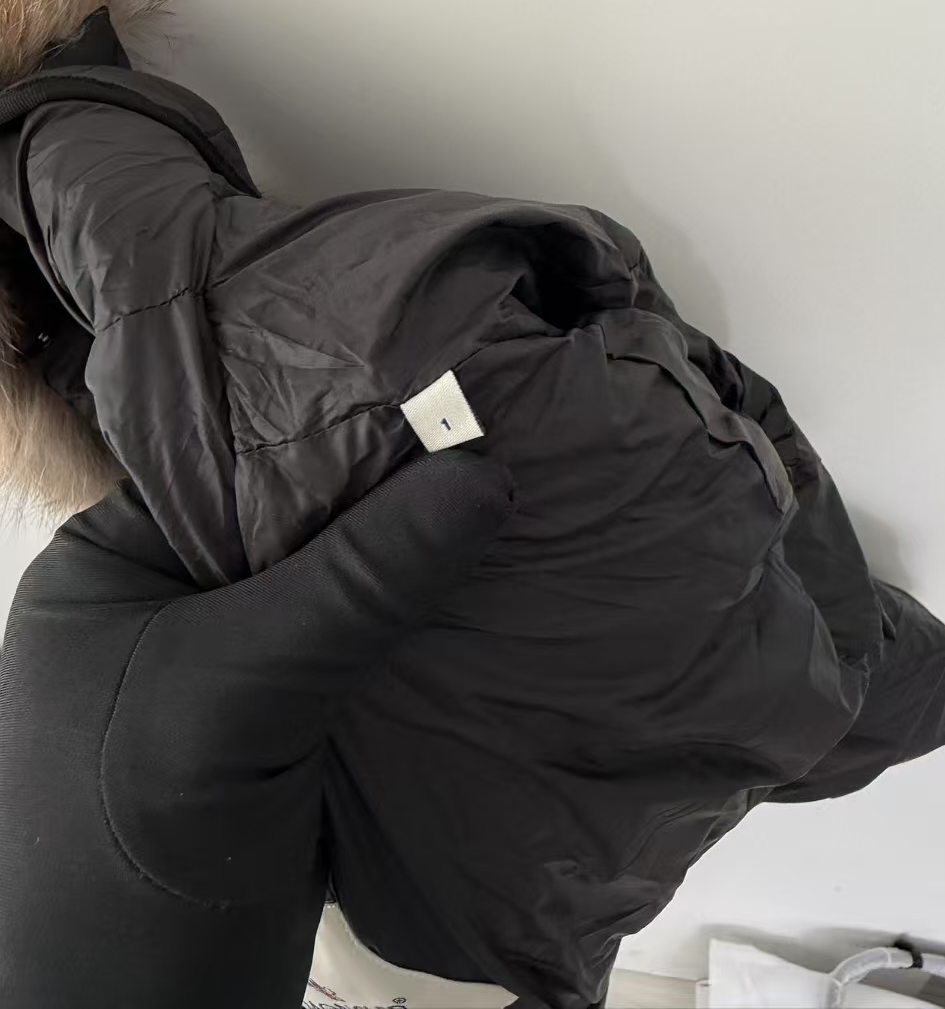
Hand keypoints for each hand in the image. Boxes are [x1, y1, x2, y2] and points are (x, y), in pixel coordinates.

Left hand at [0, 451, 511, 1008]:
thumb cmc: (124, 861)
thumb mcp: (228, 696)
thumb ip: (351, 584)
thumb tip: (480, 477)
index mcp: (120, 559)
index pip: (237, 455)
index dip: (337, 423)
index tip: (440, 390)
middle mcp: (173, 598)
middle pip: (298, 520)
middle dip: (391, 496)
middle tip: (500, 438)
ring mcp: (234, 667)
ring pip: (342, 588)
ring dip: (417, 568)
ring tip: (516, 506)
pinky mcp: (289, 728)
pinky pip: (366, 654)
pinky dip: (423, 635)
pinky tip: (492, 604)